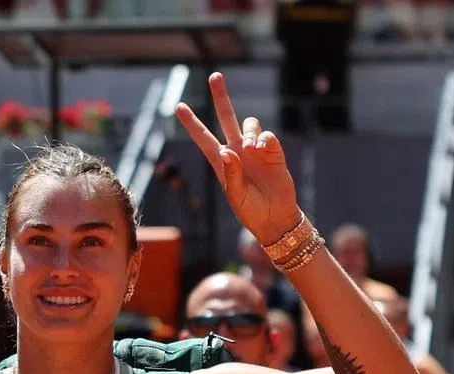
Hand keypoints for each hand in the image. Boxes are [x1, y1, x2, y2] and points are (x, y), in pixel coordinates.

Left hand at [177, 73, 301, 246]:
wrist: (275, 218)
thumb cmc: (251, 211)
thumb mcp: (236, 197)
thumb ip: (230, 174)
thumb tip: (226, 150)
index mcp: (221, 162)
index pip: (203, 138)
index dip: (192, 123)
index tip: (178, 106)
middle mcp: (237, 151)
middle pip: (226, 117)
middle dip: (221, 96)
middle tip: (214, 76)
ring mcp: (254, 149)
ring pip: (249, 123)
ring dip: (248, 131)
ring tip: (250, 148)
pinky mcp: (273, 152)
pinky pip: (267, 135)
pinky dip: (264, 139)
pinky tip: (262, 150)